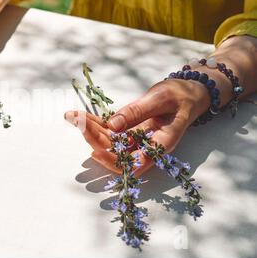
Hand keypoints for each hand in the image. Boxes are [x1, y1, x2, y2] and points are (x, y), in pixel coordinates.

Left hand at [64, 79, 210, 175]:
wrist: (187, 94)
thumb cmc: (180, 96)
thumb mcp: (161, 99)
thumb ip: (138, 112)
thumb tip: (112, 126)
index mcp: (158, 145)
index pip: (133, 163)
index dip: (113, 160)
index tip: (95, 151)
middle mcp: (144, 147)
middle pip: (114, 151)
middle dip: (93, 137)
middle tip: (77, 121)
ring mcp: (133, 139)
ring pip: (107, 140)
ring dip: (88, 129)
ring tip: (71, 116)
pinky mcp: (127, 129)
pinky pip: (107, 129)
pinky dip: (92, 122)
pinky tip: (77, 114)